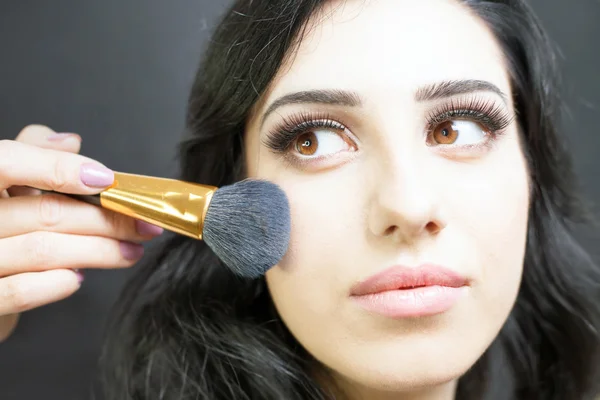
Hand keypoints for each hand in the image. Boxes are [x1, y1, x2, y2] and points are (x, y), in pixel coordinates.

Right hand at [0, 125, 162, 341]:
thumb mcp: (8, 182)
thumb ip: (33, 154)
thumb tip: (70, 142)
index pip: (8, 161)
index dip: (58, 168)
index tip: (106, 179)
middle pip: (45, 211)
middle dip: (105, 218)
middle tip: (143, 224)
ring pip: (42, 249)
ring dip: (99, 251)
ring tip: (131, 250)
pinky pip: (21, 291)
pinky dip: (58, 283)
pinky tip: (78, 278)